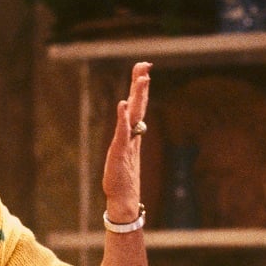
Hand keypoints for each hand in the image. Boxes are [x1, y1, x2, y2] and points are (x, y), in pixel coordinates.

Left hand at [102, 62, 149, 222]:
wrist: (123, 200)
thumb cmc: (122, 179)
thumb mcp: (124, 153)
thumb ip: (128, 137)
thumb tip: (130, 124)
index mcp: (133, 134)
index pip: (138, 106)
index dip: (140, 88)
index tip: (143, 68)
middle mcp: (133, 136)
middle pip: (139, 105)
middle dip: (141, 84)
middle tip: (145, 65)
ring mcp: (127, 144)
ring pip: (134, 115)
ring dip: (138, 95)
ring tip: (142, 77)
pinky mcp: (120, 153)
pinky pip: (122, 133)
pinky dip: (123, 118)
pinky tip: (123, 105)